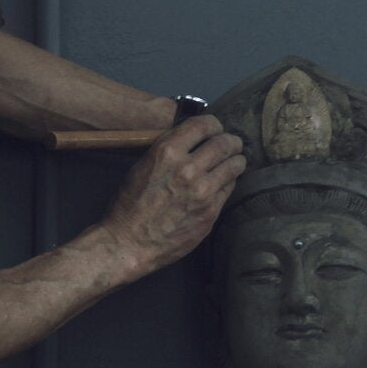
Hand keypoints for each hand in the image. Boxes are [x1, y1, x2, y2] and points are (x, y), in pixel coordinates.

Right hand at [99, 115, 245, 273]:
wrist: (130, 243)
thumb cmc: (129, 204)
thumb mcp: (143, 166)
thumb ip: (168, 151)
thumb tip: (191, 142)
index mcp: (168, 151)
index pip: (204, 125)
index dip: (214, 125)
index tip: (216, 129)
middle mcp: (189, 167)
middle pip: (224, 143)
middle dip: (231, 141)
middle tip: (233, 144)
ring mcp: (203, 191)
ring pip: (234, 165)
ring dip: (236, 161)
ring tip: (235, 162)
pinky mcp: (211, 210)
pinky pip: (229, 188)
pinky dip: (229, 182)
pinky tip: (224, 182)